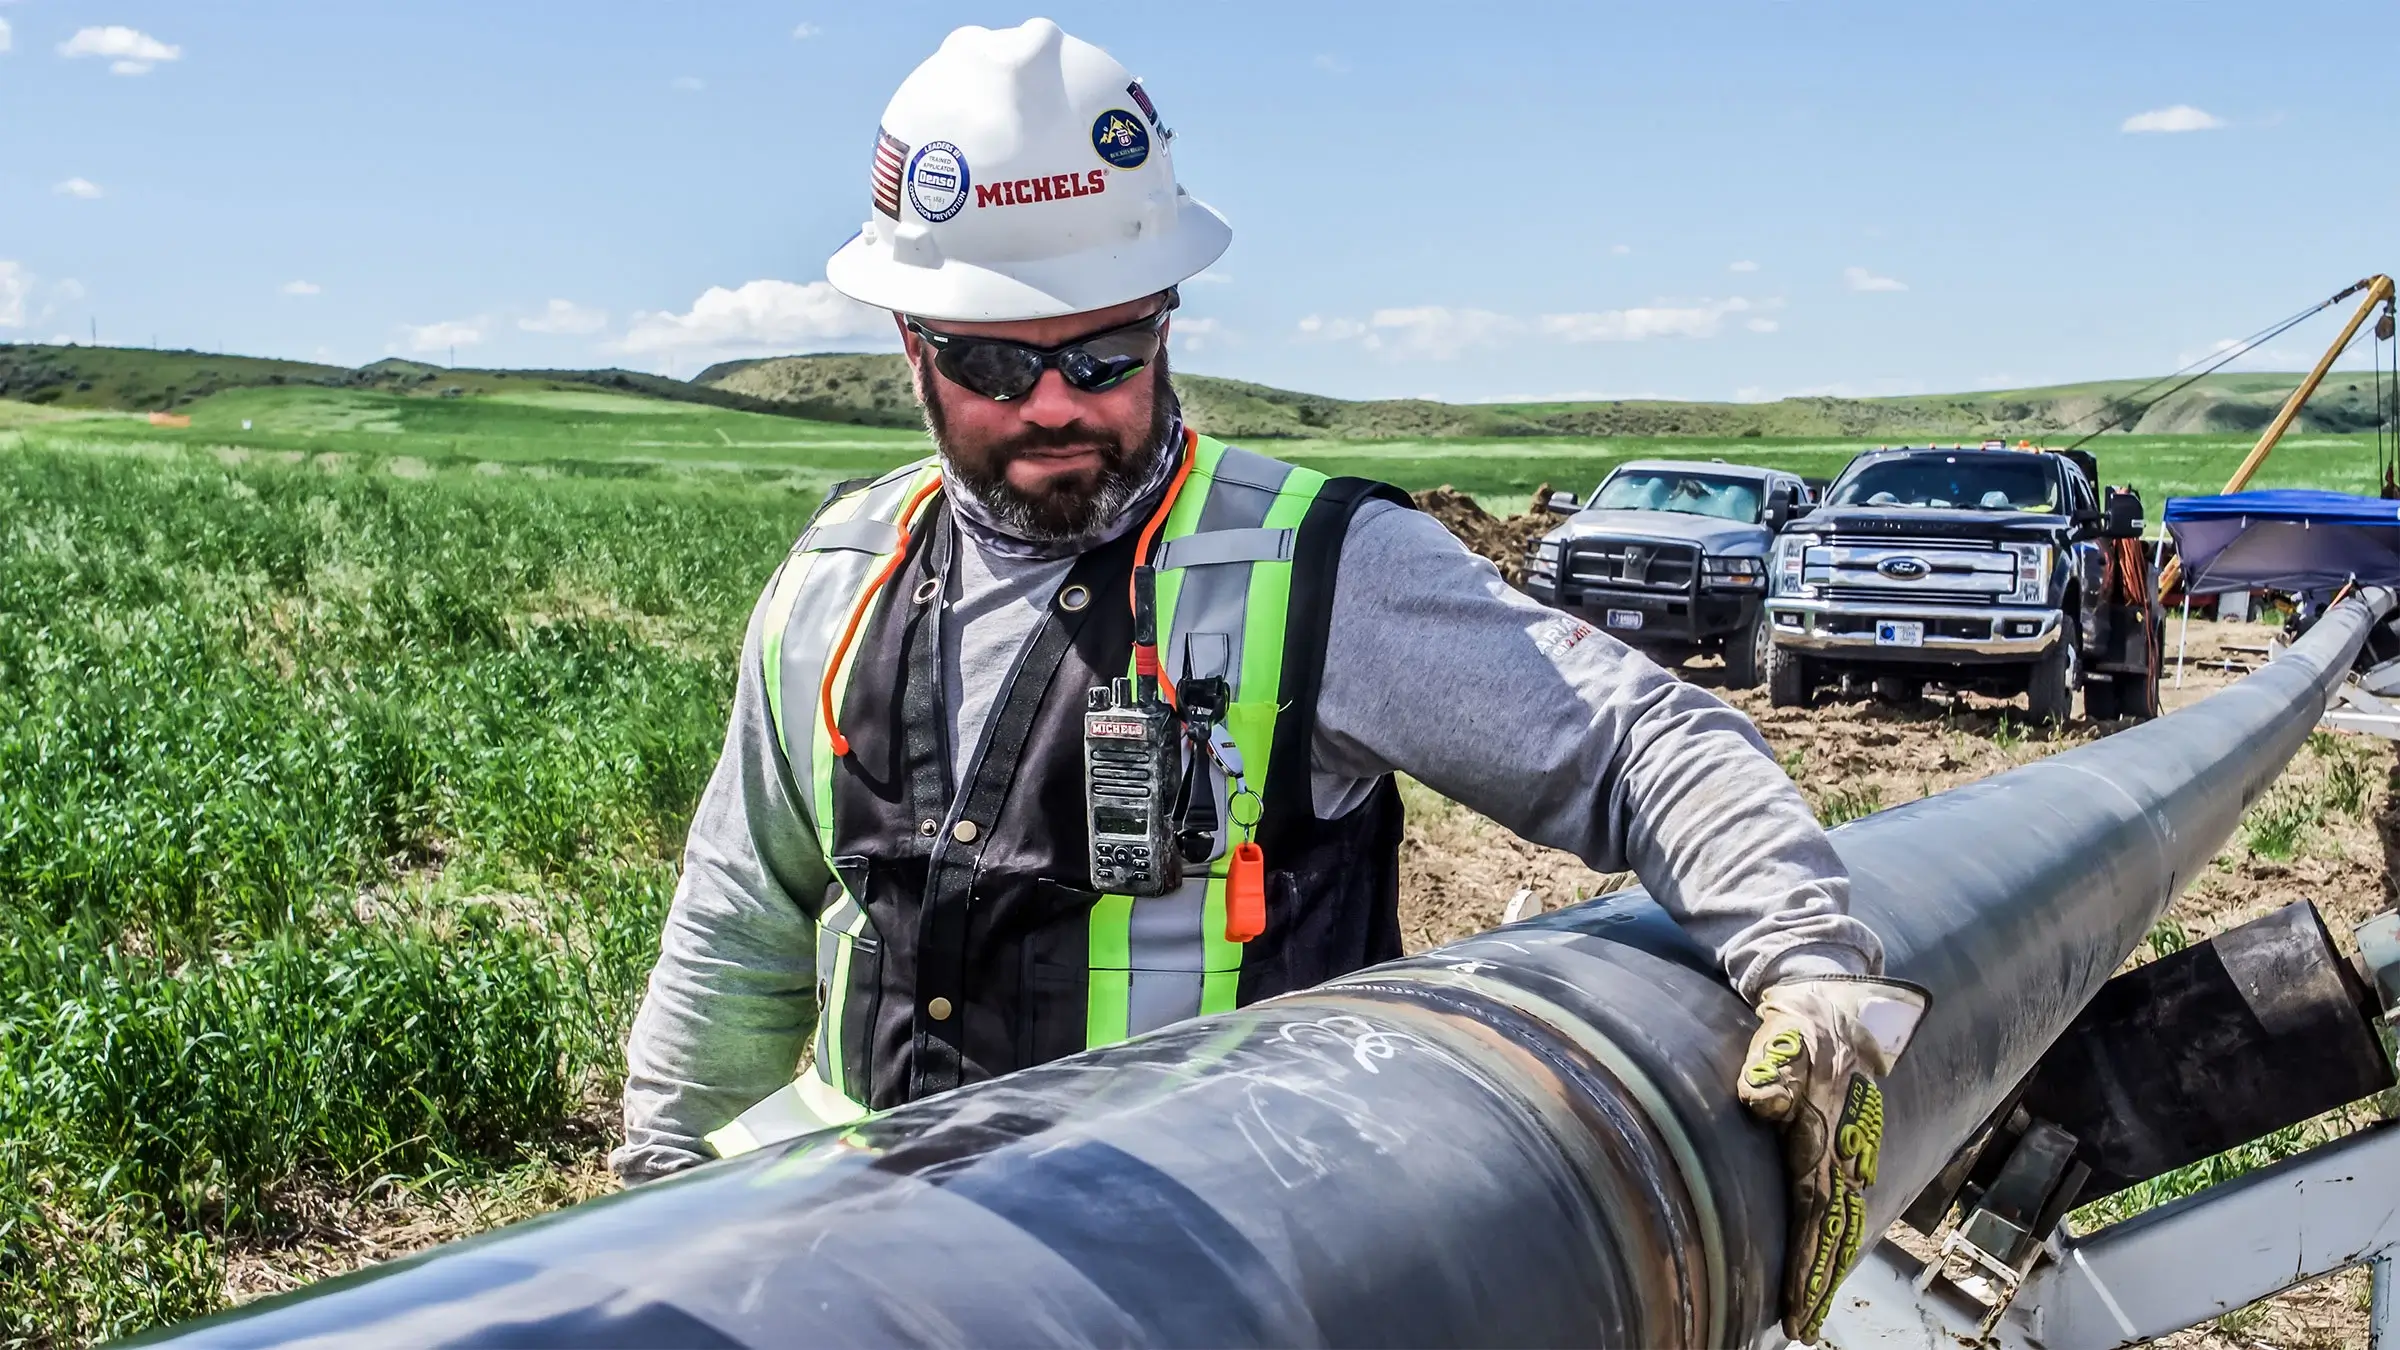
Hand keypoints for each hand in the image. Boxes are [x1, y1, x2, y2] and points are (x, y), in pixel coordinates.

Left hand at [1737, 976, 1929, 1343]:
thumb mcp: (1784, 1030)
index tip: (1798, 1304)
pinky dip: (1832, 1231)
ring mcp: (1848, 1143)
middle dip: (1820, 1277)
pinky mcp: (1842, 1137)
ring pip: (1840, 1215)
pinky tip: (1822, 1254)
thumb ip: (1773, 1065)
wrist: (1834, 991)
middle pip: (1833, 1224)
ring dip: (1828, 1261)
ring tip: (1811, 1306)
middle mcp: (1844, 1144)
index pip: (1816, 1208)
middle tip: (1804, 1325)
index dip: (1808, 1260)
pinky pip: (1839, 1196)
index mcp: (1825, 1128)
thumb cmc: (1802, 1015)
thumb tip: (1761, 1101)